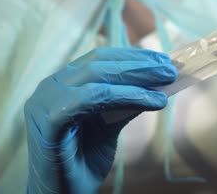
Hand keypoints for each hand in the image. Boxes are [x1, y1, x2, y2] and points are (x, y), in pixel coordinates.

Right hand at [24, 47, 176, 192]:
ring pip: (97, 77)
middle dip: (140, 63)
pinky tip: (152, 102)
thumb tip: (158, 82)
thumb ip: (126, 101)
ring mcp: (45, 102)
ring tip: (167, 81)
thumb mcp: (110, 124)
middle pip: (100, 62)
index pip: (100, 58)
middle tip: (171, 69)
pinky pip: (92, 99)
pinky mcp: (49, 122)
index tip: (163, 59)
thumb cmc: (83, 159)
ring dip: (138, 77)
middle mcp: (50, 87)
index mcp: (62, 84)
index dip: (133, 56)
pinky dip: (127, 96)